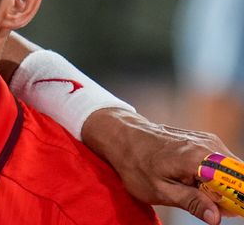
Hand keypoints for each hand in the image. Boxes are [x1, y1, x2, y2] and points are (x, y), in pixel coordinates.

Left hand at [82, 107, 236, 224]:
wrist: (122, 136)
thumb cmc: (136, 164)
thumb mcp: (159, 190)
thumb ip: (191, 202)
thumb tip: (217, 217)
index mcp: (198, 158)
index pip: (237, 180)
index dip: (237, 198)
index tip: (228, 211)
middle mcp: (207, 145)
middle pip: (237, 175)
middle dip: (229, 195)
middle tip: (208, 207)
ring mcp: (206, 140)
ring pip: (229, 170)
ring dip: (220, 186)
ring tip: (194, 192)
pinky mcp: (203, 140)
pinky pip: (220, 162)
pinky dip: (213, 176)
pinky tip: (193, 182)